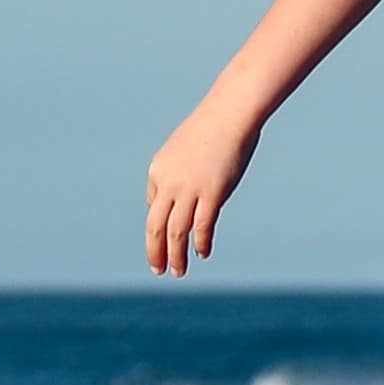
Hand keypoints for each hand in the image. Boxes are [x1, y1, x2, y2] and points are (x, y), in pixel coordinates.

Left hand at [143, 103, 258, 275]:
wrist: (230, 112)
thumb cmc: (211, 128)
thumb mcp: (184, 148)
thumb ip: (177, 170)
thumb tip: (178, 194)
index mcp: (158, 170)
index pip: (153, 205)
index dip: (159, 224)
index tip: (166, 238)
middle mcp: (169, 182)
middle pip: (154, 226)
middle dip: (155, 251)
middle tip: (158, 270)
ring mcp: (189, 189)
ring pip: (176, 232)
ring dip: (175, 255)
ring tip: (178, 272)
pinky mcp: (212, 193)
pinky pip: (202, 227)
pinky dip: (200, 243)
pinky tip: (202, 254)